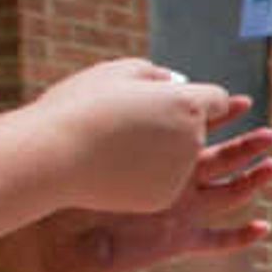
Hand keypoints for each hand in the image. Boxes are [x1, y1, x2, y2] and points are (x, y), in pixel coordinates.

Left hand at [12, 126, 271, 271]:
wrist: (49, 239)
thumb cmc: (62, 186)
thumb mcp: (91, 144)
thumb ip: (121, 112)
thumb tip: (147, 83)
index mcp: (154, 153)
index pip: (195, 129)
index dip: (220, 115)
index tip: (241, 101)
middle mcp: (169, 181)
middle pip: (219, 160)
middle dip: (246, 147)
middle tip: (270, 134)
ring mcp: (175, 211)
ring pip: (225, 194)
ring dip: (251, 181)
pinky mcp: (174, 242)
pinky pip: (213, 241)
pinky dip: (238, 237)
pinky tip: (262, 227)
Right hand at [43, 56, 240, 211]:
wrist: (54, 155)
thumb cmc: (81, 107)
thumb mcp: (117, 72)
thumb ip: (153, 74)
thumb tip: (171, 82)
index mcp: (188, 105)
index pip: (217, 99)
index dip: (201, 98)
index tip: (195, 101)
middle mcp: (193, 141)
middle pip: (198, 130)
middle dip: (178, 126)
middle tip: (141, 123)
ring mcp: (180, 174)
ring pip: (178, 159)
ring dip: (160, 152)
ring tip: (117, 145)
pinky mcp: (163, 199)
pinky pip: (159, 182)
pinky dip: (142, 177)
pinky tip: (113, 168)